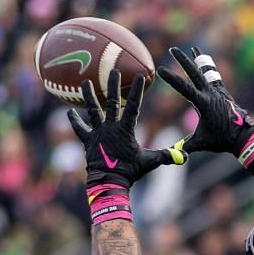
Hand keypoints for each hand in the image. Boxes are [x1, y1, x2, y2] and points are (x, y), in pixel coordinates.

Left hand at [68, 71, 175, 188]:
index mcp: (125, 130)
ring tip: (86, 82)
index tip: (140, 76)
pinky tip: (69, 111)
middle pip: (111, 102)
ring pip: (93, 111)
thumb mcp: (149, 162)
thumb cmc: (129, 172)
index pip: (133, 106)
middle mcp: (110, 127)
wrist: (109, 183)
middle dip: (112, 85)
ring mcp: (98, 133)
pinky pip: (80, 129)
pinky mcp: (88, 141)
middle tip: (113, 71)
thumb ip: (165, 156)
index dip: (137, 91)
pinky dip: (74, 120)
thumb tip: (184, 156)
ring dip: (89, 96)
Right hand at [160, 46, 253, 157]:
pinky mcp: (222, 92)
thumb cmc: (222, 140)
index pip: (184, 88)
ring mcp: (217, 91)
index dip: (172, 79)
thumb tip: (170, 154)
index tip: (160, 70)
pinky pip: (212, 76)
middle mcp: (211, 93)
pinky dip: (206, 68)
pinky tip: (202, 61)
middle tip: (173, 49)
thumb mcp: (201, 143)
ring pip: (205, 72)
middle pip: (195, 72)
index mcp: (204, 103)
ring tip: (191, 49)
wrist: (243, 137)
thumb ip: (184, 146)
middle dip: (183, 61)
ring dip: (196, 61)